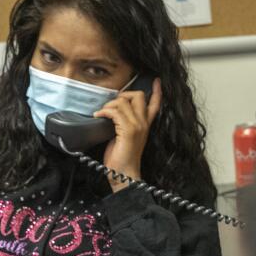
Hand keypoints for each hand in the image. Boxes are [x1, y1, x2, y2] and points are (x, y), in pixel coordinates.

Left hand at [95, 78, 162, 192]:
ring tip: (102, 114)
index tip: (156, 81)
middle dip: (122, 95)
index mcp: (145, 125)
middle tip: (112, 106)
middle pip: (138, 95)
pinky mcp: (128, 130)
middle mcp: (144, 124)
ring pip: (123, 101)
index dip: (157, 91)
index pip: (155, 104)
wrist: (124, 174)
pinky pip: (115, 111)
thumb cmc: (122, 159)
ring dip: (108, 105)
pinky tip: (98, 116)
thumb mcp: (124, 137)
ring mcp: (137, 126)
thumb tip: (112, 111)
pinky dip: (104, 111)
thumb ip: (123, 123)